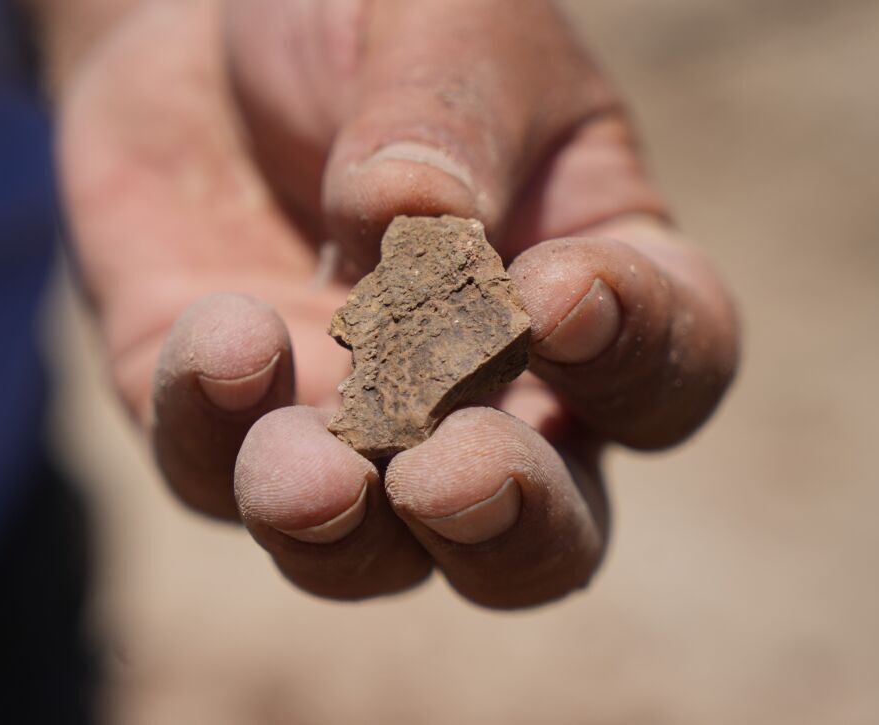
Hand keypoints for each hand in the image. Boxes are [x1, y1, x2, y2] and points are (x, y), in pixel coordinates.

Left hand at [54, 0, 737, 607]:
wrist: (208, 23)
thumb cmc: (372, 18)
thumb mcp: (443, 23)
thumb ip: (451, 121)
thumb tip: (416, 228)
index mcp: (599, 290)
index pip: (670, 368)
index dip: (631, 354)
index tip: (553, 292)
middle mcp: (489, 394)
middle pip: (543, 538)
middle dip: (507, 528)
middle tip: (453, 475)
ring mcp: (351, 427)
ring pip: (374, 556)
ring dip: (344, 533)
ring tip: (308, 470)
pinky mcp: (221, 423)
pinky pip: (215, 476)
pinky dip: (213, 430)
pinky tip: (218, 338)